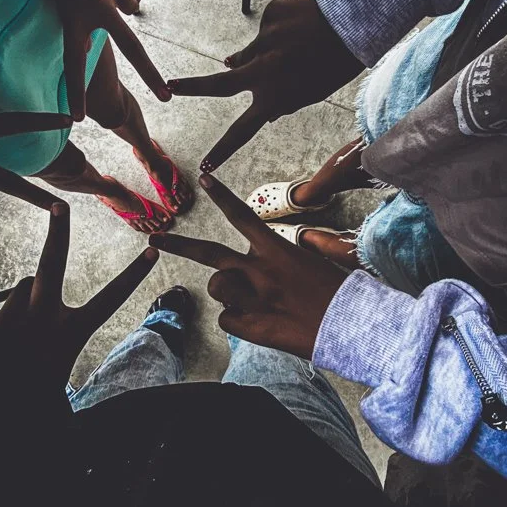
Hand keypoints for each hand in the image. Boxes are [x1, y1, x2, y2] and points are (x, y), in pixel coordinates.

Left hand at [0, 202, 159, 422]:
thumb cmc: (26, 405)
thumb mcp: (58, 395)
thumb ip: (62, 370)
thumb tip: (66, 372)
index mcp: (69, 334)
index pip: (110, 300)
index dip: (133, 276)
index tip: (151, 253)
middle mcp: (41, 317)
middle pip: (52, 263)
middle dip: (58, 231)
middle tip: (60, 205)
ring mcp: (10, 316)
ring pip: (20, 289)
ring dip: (21, 303)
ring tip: (14, 336)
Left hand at [31, 0, 170, 119]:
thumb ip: (78, 20)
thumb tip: (90, 44)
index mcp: (72, 13)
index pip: (73, 60)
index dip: (76, 90)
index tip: (78, 118)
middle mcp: (95, 3)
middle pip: (131, 46)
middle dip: (149, 74)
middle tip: (165, 97)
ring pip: (132, 5)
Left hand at [150, 174, 347, 358]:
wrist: (352, 327)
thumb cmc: (339, 294)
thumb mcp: (319, 262)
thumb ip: (292, 253)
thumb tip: (281, 250)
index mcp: (277, 249)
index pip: (243, 215)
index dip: (222, 196)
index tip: (206, 179)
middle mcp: (260, 270)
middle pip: (209, 253)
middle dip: (178, 245)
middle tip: (155, 239)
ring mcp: (252, 298)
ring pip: (216, 289)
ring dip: (229, 295)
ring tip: (255, 303)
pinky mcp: (251, 325)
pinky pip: (226, 320)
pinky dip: (239, 322)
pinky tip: (262, 324)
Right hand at [167, 0, 362, 171]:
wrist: (357, 20)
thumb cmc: (338, 62)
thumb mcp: (313, 92)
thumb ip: (283, 100)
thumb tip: (253, 97)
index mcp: (276, 97)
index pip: (243, 131)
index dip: (223, 150)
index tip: (205, 166)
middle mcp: (264, 72)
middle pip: (219, 85)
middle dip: (191, 87)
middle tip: (169, 86)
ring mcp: (264, 42)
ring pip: (251, 53)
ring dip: (265, 54)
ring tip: (296, 47)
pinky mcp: (269, 17)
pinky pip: (268, 29)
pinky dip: (280, 30)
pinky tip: (302, 27)